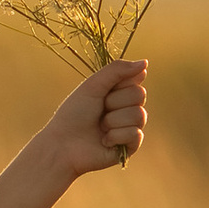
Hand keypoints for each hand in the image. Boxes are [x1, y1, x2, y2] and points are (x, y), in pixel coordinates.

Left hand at [43, 56, 146, 175]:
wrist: (63, 144)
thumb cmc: (74, 114)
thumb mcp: (93, 85)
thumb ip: (117, 70)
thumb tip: (145, 62)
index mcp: (118, 91)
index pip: (135, 79)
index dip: (118, 84)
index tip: (102, 91)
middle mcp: (127, 107)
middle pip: (139, 95)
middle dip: (114, 102)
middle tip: (99, 111)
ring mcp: (131, 126)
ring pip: (139, 115)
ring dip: (113, 121)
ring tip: (99, 127)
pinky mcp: (131, 146)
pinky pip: (135, 134)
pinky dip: (115, 136)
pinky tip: (104, 141)